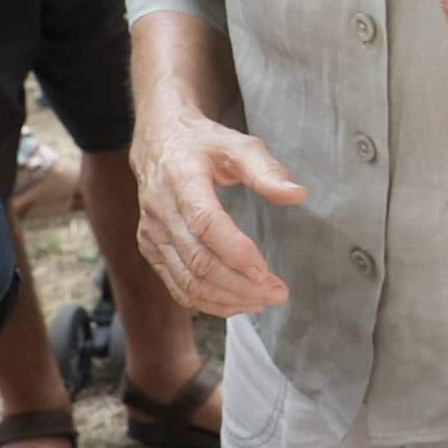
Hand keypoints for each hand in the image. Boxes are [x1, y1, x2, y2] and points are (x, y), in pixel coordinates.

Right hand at [133, 106, 303, 315]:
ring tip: (262, 301)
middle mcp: (161, 211)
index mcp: (181, 179)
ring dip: (226, 298)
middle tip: (276, 292)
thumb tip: (297, 195)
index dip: (235, 252)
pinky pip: (177, 285)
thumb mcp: (237, 144)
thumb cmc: (202, 144)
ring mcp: (152, 234)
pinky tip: (235, 303)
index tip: (265, 271)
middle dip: (239, 284)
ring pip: (187, 281)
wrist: (158, 144)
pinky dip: (206, 302)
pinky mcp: (150, 249)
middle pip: (198, 261)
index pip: (205, 224)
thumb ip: (266, 170)